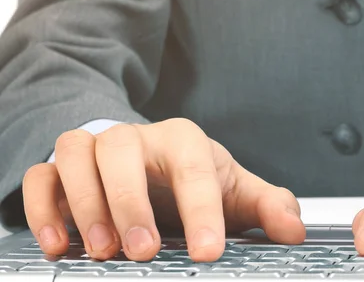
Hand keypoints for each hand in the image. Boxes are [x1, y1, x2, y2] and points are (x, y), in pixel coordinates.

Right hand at [22, 118, 304, 260]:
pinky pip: (42, 176)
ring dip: (85, 203)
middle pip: (123, 151)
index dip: (201, 208)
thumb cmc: (193, 177)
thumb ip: (266, 206)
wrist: (153, 162)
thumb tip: (294, 230)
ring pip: (76, 156)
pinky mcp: (63, 169)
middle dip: (131, 202)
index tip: (208, 251)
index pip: (192, 166)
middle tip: (143, 252)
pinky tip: (59, 245)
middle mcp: (136, 138)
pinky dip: (45, 207)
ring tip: (102, 250)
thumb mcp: (234, 190)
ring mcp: (95, 149)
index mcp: (183, 141)